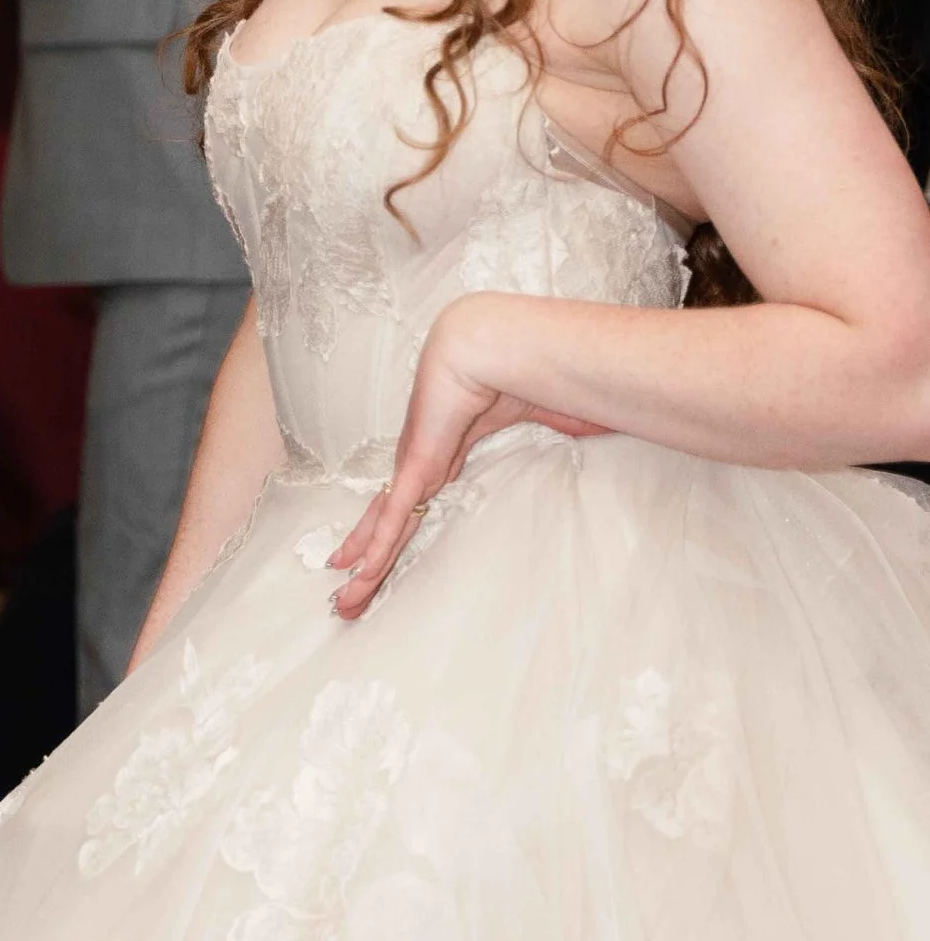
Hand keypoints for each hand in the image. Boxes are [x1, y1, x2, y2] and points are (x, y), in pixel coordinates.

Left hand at [326, 298, 605, 620]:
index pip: (416, 498)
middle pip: (389, 520)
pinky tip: (359, 573)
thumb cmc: (526, 365)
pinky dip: (378, 545)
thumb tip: (596, 428)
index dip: (396, 526)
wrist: (502, 338)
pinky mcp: (418, 461)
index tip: (379, 548)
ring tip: (344, 602)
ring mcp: (417, 461)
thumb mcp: (547, 411)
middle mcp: (424, 459)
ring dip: (365, 566)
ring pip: (384, 526)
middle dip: (368, 557)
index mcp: (449, 448)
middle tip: (346, 593)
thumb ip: (562, 430)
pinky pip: (395, 514)